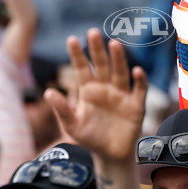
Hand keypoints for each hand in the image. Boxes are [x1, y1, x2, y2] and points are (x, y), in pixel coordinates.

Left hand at [45, 28, 146, 163]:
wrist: (110, 155)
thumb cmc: (90, 138)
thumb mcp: (72, 125)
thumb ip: (62, 109)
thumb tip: (47, 93)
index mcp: (88, 90)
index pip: (82, 68)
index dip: (78, 55)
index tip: (72, 39)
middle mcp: (105, 88)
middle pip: (102, 65)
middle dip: (98, 50)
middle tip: (93, 33)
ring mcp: (121, 95)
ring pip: (120, 72)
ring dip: (118, 59)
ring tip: (114, 44)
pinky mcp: (136, 105)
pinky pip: (139, 90)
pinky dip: (140, 81)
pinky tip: (137, 71)